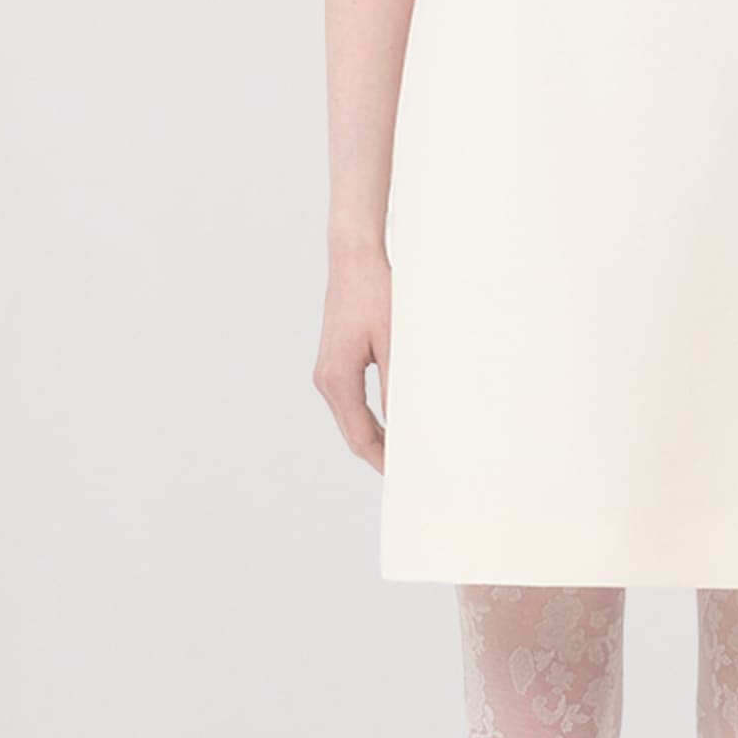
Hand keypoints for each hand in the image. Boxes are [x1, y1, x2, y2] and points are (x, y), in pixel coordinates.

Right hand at [314, 244, 390, 471]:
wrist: (354, 260)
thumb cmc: (375, 294)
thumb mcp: (395, 343)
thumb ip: (397, 388)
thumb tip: (405, 427)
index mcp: (337, 380)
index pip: (361, 438)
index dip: (383, 461)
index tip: (406, 477)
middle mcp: (325, 380)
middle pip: (353, 435)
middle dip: (379, 456)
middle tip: (411, 473)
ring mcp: (327, 373)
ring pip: (351, 421)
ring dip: (375, 439)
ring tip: (405, 454)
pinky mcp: (334, 364)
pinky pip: (351, 404)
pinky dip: (369, 420)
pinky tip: (392, 425)